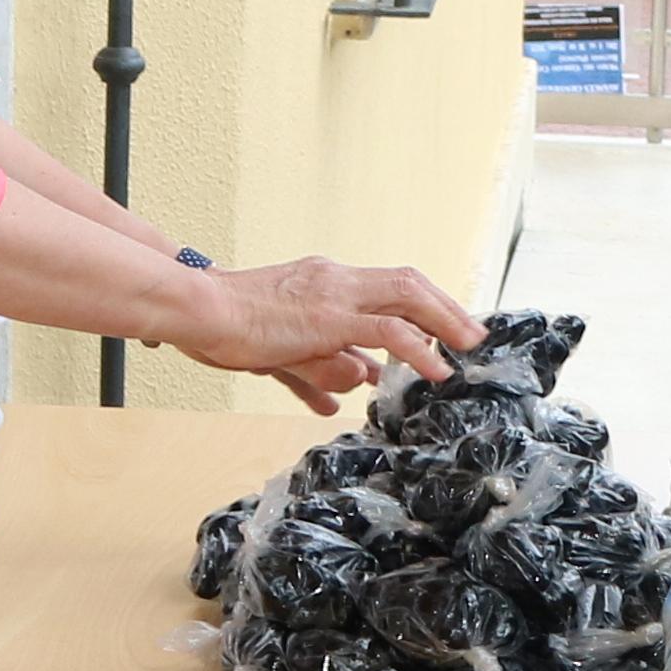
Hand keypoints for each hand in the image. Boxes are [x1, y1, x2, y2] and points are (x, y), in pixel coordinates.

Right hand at [173, 252, 473, 407]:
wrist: (197, 311)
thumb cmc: (228, 328)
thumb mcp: (285, 352)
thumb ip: (320, 369)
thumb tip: (349, 390)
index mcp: (325, 281)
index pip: (388, 284)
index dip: (423, 303)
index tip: (448, 325)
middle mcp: (336, 280)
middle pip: (408, 283)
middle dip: (446, 307)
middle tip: (473, 334)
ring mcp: (334, 295)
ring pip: (408, 298)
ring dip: (445, 321)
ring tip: (468, 347)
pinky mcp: (328, 318)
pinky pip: (388, 332)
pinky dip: (419, 349)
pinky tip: (436, 370)